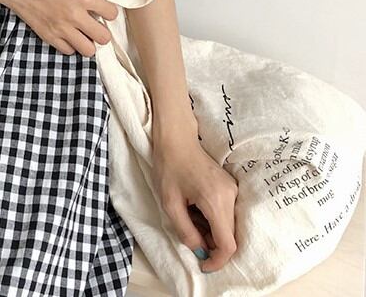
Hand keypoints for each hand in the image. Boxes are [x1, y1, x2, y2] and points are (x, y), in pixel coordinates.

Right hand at [0, 0, 117, 55]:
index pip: (111, 13)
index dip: (109, 11)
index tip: (104, 10)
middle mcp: (74, 15)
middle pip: (104, 38)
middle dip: (102, 31)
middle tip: (95, 24)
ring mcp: (60, 28)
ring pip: (88, 50)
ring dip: (88, 41)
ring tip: (82, 32)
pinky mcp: (47, 36)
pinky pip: (68, 50)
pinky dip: (71, 45)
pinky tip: (67, 34)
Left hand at [152, 130, 238, 272]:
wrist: (176, 139)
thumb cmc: (169, 167)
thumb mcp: (170, 203)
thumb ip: (186, 231)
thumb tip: (200, 251)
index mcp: (215, 200)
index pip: (227, 244)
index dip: (217, 261)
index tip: (202, 264)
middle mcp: (230, 195)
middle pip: (229, 235)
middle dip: (211, 243)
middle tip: (189, 233)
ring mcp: (233, 189)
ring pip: (228, 225)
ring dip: (211, 230)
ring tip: (189, 215)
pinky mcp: (230, 186)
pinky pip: (227, 213)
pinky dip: (213, 219)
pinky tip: (195, 208)